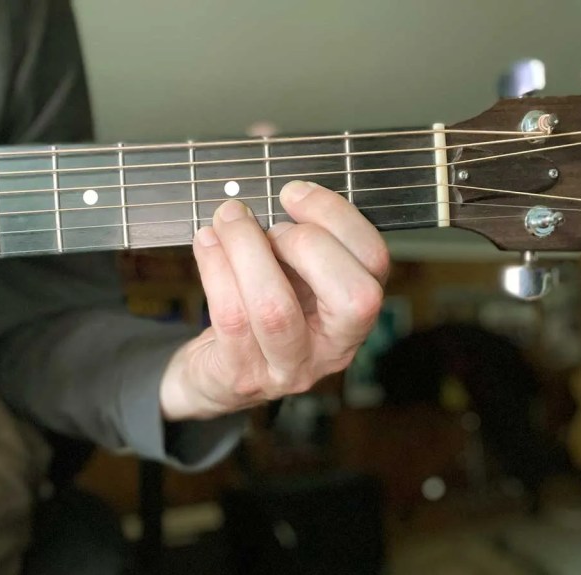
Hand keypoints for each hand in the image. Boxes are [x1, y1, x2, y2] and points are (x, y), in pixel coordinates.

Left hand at [159, 180, 388, 420]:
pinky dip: (215, 268)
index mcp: (355, 313)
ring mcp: (289, 368)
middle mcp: (333, 348)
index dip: (337, 218)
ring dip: (247, 249)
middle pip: (351, 297)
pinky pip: (231, 317)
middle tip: (268, 227)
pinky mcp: (243, 376)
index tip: (294, 192)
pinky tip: (206, 242)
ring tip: (228, 221)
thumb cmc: (261, 311)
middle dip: (304, 242)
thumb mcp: (294, 277)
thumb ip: (302, 242)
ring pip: (276, 309)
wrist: (218, 374)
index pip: (375, 262)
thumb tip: (287, 193)